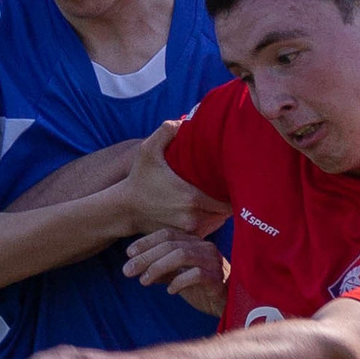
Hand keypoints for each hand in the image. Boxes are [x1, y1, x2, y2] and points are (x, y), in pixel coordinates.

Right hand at [115, 120, 229, 237]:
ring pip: (218, 222)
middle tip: (230, 186)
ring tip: (220, 197)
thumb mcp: (148, 150)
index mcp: (191, 198)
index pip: (228, 199)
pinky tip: (208, 210)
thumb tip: (186, 120)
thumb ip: (167, 131)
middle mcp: (193, 218)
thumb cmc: (138, 179)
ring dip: (220, 211)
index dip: (234, 190)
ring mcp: (189, 231)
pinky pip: (207, 230)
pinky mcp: (184, 238)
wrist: (124, 210)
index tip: (233, 179)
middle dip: (229, 200)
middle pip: (226, 212)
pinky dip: (210, 221)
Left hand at [124, 228, 226, 318]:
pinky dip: (179, 281)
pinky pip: (196, 274)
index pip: (167, 234)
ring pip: (181, 255)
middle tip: (127, 270)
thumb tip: (138, 269)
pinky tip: (169, 291)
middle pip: (171, 244)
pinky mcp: (218, 278)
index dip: (146, 242)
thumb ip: (162, 271)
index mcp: (194, 243)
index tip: (128, 253)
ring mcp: (212, 261)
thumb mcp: (178, 278)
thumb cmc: (204, 290)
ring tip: (143, 281)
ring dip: (158, 267)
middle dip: (146, 257)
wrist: (229, 305)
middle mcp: (204, 248)